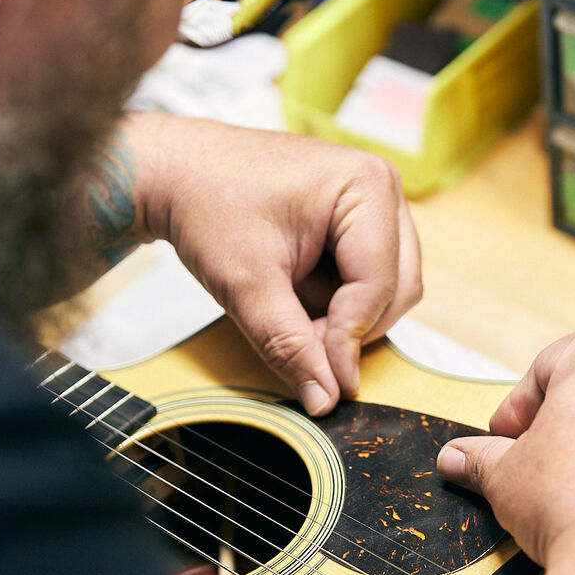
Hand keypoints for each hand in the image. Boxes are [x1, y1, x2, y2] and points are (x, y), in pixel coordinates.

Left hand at [122, 114, 420, 414]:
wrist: (176, 173)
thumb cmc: (207, 204)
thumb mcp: (246, 284)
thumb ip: (289, 345)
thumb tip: (325, 401)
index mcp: (365, 185)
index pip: (379, 284)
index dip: (351, 338)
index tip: (326, 382)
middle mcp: (381, 187)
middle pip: (398, 288)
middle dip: (352, 327)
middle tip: (301, 344)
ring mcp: (373, 201)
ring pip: (389, 288)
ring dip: (344, 316)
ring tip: (288, 308)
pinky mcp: (358, 218)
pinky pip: (369, 278)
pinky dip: (337, 300)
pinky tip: (294, 290)